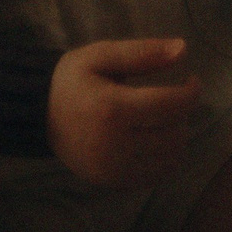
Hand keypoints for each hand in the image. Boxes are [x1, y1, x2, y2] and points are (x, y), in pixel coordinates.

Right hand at [46, 38, 200, 187]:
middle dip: (183, 113)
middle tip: (173, 98)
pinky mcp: (113, 182)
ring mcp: (113, 169)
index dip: (191, 92)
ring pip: (171, 157)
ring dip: (177, 135)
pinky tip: (155, 139)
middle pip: (174, 133)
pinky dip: (165, 157)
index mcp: (111, 109)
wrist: (39, 117)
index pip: (171, 105)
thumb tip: (183, 49)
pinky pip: (157, 175)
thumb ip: (142, 52)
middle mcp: (113, 144)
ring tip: (164, 118)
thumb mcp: (100, 55)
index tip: (192, 80)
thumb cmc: (72, 82)